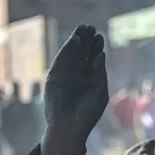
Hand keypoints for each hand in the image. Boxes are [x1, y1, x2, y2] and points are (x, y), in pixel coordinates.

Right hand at [44, 25, 107, 143]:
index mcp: (91, 79)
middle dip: (86, 40)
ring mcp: (66, 75)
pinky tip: (74, 41)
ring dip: (76, 41)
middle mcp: (78, 75)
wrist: (70, 127)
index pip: (93, 58)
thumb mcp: (100, 91)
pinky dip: (67, 50)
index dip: (96, 47)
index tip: (99, 36)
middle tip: (90, 27)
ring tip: (82, 29)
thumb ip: (99, 72)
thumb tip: (100, 54)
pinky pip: (61, 61)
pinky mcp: (54, 77)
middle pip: (82, 53)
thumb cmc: (88, 113)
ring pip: (71, 54)